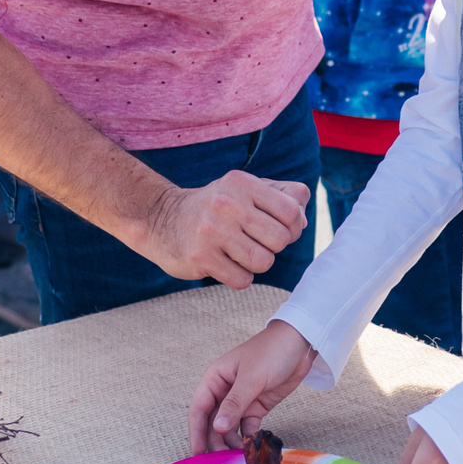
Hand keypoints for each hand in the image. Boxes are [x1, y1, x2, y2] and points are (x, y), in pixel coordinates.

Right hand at [136, 172, 309, 287]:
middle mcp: (227, 204)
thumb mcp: (244, 190)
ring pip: (263, 262)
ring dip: (256, 264)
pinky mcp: (200, 257)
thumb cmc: (215, 207)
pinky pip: (242, 279)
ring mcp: (212, 231)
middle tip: (256, 243)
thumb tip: (301, 222)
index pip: (291, 211)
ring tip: (239, 254)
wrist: (161, 220)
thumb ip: (281, 197)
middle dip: (273, 247)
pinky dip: (239, 277)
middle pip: (280, 240)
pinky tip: (225, 264)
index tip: (277, 231)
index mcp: (242, 184)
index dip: (292, 228)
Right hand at [188, 320, 317, 450]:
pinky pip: (248, 427)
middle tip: (220, 462)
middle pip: (213, 422)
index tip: (198, 453)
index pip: (199, 409)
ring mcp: (241, 400)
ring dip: (231, 443)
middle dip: (215, 441)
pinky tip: (251, 450)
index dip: (196, 432)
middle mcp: (224, 391)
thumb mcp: (251, 378)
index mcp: (215, 379)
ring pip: (230, 427)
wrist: (301, 344)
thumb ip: (234, 404)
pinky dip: (248, 438)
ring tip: (237, 459)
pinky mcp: (257, 407)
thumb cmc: (271, 351)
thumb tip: (217, 427)